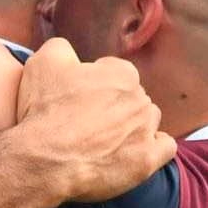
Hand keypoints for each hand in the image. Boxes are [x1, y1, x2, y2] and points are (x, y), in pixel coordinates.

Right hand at [11, 38, 175, 202]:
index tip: (80, 98)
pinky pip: (164, 148)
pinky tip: (133, 152)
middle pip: (132, 98)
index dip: (96, 84)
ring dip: (133, 127)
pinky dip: (152, 148)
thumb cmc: (45, 110)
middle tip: (88, 122)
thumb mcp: (43, 62)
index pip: (116, 72)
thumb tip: (70, 52)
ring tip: (107, 141)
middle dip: (114, 106)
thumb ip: (62, 47)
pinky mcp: (148, 159)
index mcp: (121, 73)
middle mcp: (140, 98)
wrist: (45, 159)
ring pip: (147, 121)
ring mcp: (146, 130)